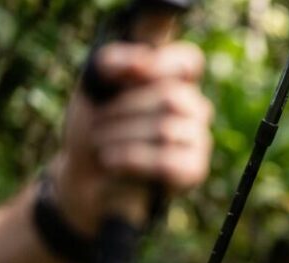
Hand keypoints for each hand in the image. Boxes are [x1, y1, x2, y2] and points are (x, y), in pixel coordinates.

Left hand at [52, 41, 213, 235]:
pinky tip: (110, 161)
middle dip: (124, 109)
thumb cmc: (95, 126)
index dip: (163, 63)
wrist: (88, 176)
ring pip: (166, 129)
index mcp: (176, 81)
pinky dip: (131, 159)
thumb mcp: (94, 88)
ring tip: (99, 144)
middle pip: (170, 96)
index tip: (129, 71)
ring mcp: (199, 139)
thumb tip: (140, 61)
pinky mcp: (194, 170)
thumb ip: (112, 64)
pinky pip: (166, 161)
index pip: (189, 61)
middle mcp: (195, 108)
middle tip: (96, 124)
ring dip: (121, 136)